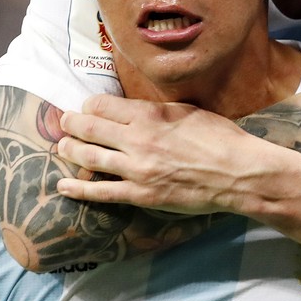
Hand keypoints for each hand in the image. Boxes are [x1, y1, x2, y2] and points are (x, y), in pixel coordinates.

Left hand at [55, 94, 263, 214]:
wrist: (238, 173)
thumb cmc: (221, 138)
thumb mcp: (188, 110)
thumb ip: (157, 111)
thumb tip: (136, 111)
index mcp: (149, 115)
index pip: (102, 105)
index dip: (89, 105)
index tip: (87, 108)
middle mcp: (137, 139)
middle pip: (89, 127)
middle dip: (71, 124)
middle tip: (64, 122)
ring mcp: (136, 169)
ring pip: (89, 157)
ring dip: (70, 150)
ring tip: (62, 147)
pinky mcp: (141, 194)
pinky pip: (101, 192)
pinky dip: (78, 189)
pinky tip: (63, 186)